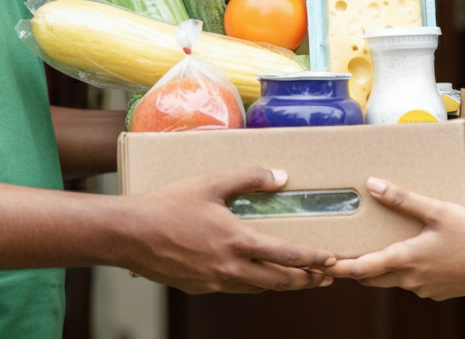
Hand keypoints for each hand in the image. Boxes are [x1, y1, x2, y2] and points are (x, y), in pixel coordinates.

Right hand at [122, 166, 336, 294]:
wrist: (131, 233)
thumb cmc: (169, 204)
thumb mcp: (211, 182)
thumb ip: (248, 178)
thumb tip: (280, 176)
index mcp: (237, 241)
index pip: (287, 255)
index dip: (313, 259)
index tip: (333, 260)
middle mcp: (231, 268)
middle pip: (280, 281)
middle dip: (307, 280)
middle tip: (327, 278)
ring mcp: (216, 282)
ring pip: (259, 288)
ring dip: (282, 284)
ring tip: (298, 279)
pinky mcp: (201, 288)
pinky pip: (236, 287)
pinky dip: (253, 283)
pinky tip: (254, 274)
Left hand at [325, 177, 464, 299]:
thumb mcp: (437, 210)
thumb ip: (403, 199)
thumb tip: (371, 185)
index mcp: (407, 260)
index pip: (363, 269)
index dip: (339, 267)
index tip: (320, 264)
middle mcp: (412, 280)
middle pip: (373, 278)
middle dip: (354, 269)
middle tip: (337, 256)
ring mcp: (426, 289)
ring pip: (392, 280)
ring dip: (378, 268)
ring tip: (368, 249)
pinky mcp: (438, 291)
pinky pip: (411, 282)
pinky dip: (401, 270)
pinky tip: (407, 253)